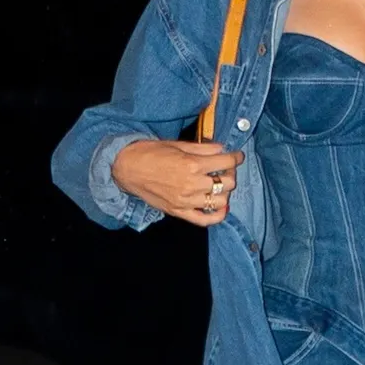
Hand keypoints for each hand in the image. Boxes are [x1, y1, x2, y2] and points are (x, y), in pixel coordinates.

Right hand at [111, 137, 244, 225]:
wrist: (127, 168)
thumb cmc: (151, 152)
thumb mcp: (178, 144)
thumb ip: (203, 148)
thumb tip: (222, 149)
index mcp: (192, 164)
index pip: (226, 162)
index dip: (236, 158)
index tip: (237, 156)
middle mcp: (192, 184)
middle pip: (228, 183)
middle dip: (231, 174)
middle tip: (225, 169)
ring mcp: (186, 200)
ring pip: (220, 201)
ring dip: (224, 192)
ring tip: (219, 185)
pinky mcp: (178, 211)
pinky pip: (204, 220)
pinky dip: (216, 215)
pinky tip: (219, 207)